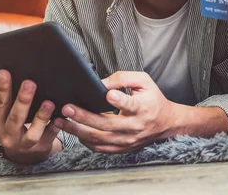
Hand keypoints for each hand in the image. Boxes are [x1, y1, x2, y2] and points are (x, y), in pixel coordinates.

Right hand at [0, 70, 61, 163]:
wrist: (23, 153)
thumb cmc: (15, 125)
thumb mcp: (6, 116)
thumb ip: (9, 101)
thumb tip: (14, 73)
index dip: (2, 88)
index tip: (5, 72)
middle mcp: (7, 136)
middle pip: (15, 117)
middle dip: (23, 100)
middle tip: (30, 83)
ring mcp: (23, 145)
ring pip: (32, 132)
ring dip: (41, 117)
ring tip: (49, 102)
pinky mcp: (40, 148)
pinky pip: (49, 138)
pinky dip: (54, 128)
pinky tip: (60, 118)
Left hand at [55, 72, 177, 152]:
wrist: (166, 123)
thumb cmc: (153, 99)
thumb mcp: (144, 81)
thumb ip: (124, 78)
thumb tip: (100, 83)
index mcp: (143, 108)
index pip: (131, 105)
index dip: (120, 101)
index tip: (108, 95)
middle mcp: (135, 126)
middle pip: (107, 124)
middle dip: (84, 116)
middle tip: (67, 108)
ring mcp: (128, 140)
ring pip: (99, 139)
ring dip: (78, 131)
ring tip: (61, 122)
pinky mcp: (122, 148)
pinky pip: (99, 147)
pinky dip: (84, 141)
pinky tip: (73, 131)